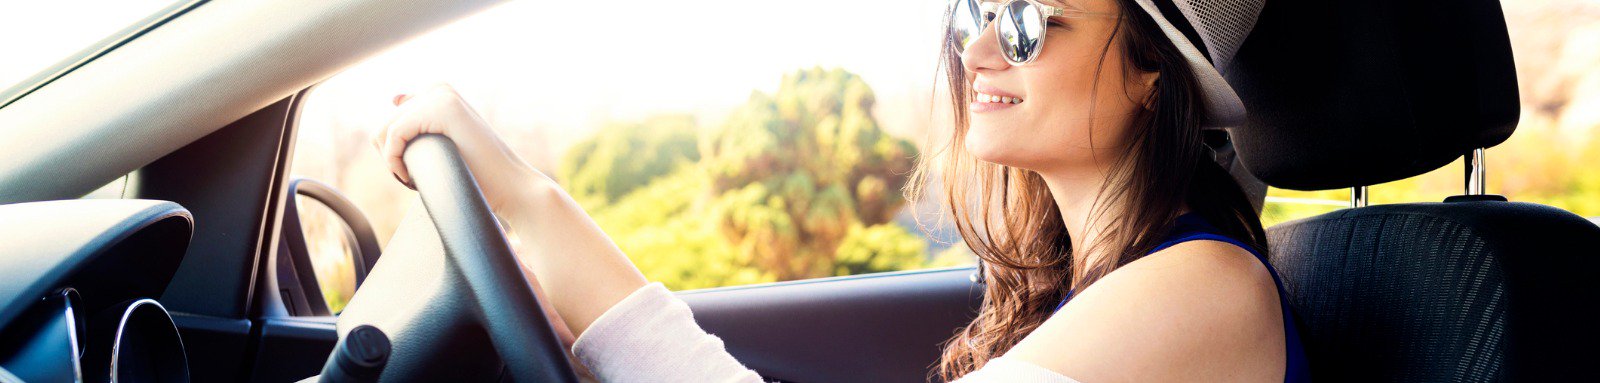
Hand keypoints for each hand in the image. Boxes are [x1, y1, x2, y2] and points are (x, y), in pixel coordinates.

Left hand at [373, 84, 548, 216]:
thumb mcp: (444, 140)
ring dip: (392, 161)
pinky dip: (394, 159)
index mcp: (439, 93)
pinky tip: (410, 177)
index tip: (412, 172)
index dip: (393, 151)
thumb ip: (422, 117)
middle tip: (414, 179)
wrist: (509, 186)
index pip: (391, 120)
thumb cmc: (478, 173)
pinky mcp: (443, 108)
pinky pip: (395, 134)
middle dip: (391, 157)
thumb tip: (395, 97)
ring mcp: (442, 95)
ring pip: (386, 130)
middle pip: (385, 125)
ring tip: (414, 179)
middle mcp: (439, 89)